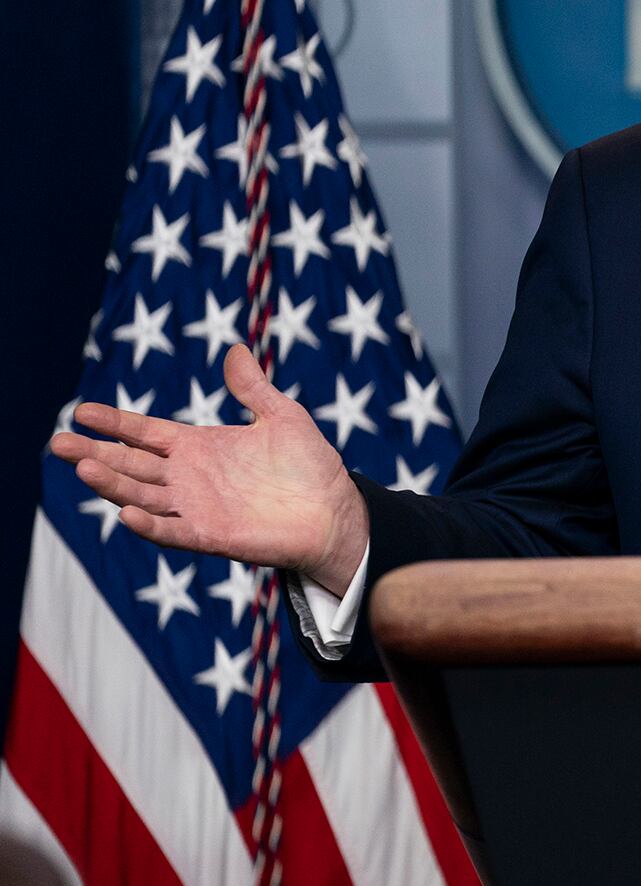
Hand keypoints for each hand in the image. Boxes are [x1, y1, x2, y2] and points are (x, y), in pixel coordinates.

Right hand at [50, 344, 369, 593]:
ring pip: (142, 495)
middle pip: (131, 464)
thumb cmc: (310, 466)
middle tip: (59, 443)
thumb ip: (253, 388)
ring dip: (112, 485)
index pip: (145, 432)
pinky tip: (125, 513)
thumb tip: (236, 349)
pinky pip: (172, 531)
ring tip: (82, 469)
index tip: (81, 411)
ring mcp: (196, 507)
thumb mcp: (282, 417)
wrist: (336, 509)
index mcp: (199, 447)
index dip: (115, 423)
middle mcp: (189, 477)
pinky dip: (149, 524)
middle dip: (95, 454)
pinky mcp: (211, 535)